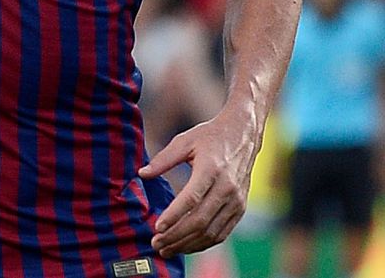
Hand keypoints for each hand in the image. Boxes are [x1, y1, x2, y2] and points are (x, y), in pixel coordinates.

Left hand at [140, 112, 259, 257]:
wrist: (243, 135)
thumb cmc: (209, 136)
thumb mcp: (184, 141)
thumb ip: (163, 159)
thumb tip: (141, 174)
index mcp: (211, 169)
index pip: (191, 198)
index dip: (174, 215)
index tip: (157, 227)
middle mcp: (227, 188)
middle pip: (200, 220)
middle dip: (176, 236)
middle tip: (156, 243)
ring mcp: (236, 201)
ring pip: (211, 231)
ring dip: (188, 244)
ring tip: (167, 249)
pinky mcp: (240, 208)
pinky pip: (222, 232)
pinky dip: (203, 243)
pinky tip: (186, 245)